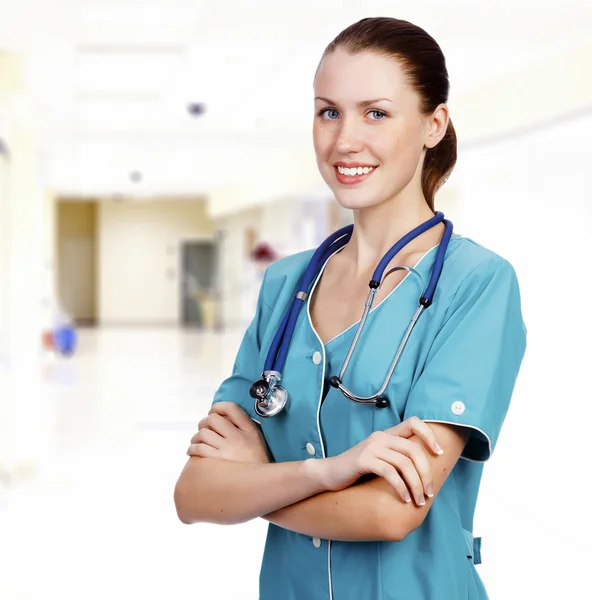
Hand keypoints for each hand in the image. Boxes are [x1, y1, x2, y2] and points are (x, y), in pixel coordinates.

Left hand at [186, 402, 270, 463]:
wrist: (261, 486)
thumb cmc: (257, 464)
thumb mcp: (257, 440)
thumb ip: (243, 427)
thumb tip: (223, 418)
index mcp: (250, 430)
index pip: (231, 408)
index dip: (218, 406)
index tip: (213, 411)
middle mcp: (238, 438)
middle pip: (213, 419)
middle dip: (204, 422)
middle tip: (203, 428)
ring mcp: (228, 450)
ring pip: (203, 434)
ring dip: (196, 437)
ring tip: (197, 441)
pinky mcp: (218, 463)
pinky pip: (199, 449)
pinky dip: (193, 449)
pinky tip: (194, 451)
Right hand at [318, 416, 442, 505]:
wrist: (329, 474)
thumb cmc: (357, 470)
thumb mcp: (379, 459)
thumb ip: (396, 457)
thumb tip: (424, 470)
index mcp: (387, 434)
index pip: (413, 422)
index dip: (429, 435)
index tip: (439, 453)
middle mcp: (380, 437)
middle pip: (414, 450)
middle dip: (426, 473)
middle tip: (429, 493)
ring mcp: (372, 447)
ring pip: (404, 463)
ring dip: (416, 485)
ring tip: (418, 500)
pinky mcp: (363, 460)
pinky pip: (390, 473)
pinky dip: (401, 488)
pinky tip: (403, 499)